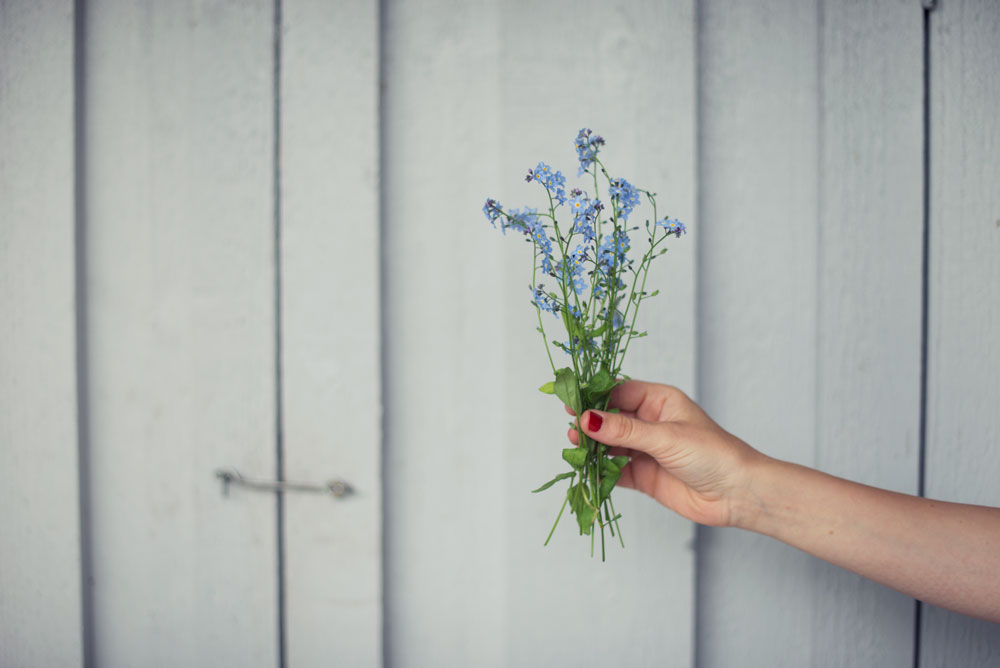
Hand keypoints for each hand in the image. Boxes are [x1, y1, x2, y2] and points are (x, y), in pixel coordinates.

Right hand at [568, 380, 764, 526]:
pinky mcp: (644, 476)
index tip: (573, 403)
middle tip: (571, 428)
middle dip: (590, 423)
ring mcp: (647, 450)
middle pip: (611, 419)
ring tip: (575, 448)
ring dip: (593, 447)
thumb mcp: (665, 437)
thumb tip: (587, 419)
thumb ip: (624, 430)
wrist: (737, 494)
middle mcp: (651, 423)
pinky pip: (615, 470)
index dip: (595, 397)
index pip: (619, 393)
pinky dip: (601, 471)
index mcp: (660, 401)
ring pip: (610, 445)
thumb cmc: (713, 454)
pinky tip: (589, 470)